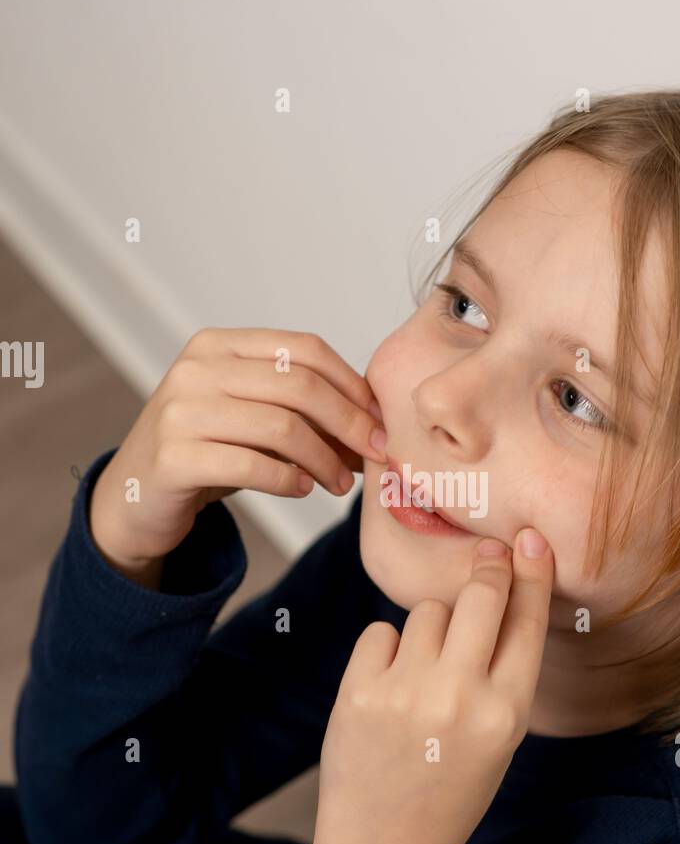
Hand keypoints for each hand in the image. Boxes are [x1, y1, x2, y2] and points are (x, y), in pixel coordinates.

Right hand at [89, 327, 386, 580]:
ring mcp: (180, 411)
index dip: (351, 384)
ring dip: (325, 459)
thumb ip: (303, 411)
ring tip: (340, 483)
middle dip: (350, 422)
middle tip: (376, 454)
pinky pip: (253, 466)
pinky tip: (303, 489)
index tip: (379, 420)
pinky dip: (289, 480)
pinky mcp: (173, 457)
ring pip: (282, 427)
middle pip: (299, 386)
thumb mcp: (253, 419)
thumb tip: (376, 425)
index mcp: (218, 345)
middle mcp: (196, 369)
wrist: (136, 498)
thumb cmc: (206, 453)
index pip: (304, 349)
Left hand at [302, 530, 553, 843]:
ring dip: (430, 627)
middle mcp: (461, 697)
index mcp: (507, 714)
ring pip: (427, 611)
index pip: (528, 622)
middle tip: (486, 555)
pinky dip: (385, 651)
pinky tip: (389, 687)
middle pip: (481, 596)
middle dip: (486, 570)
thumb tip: (499, 590)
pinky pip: (380, 633)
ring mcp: (407, 693)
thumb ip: (502, 675)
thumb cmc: (448, 794)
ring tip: (424, 673)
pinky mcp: (359, 693)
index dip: (531, 574)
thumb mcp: (498, 742)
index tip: (527, 540)